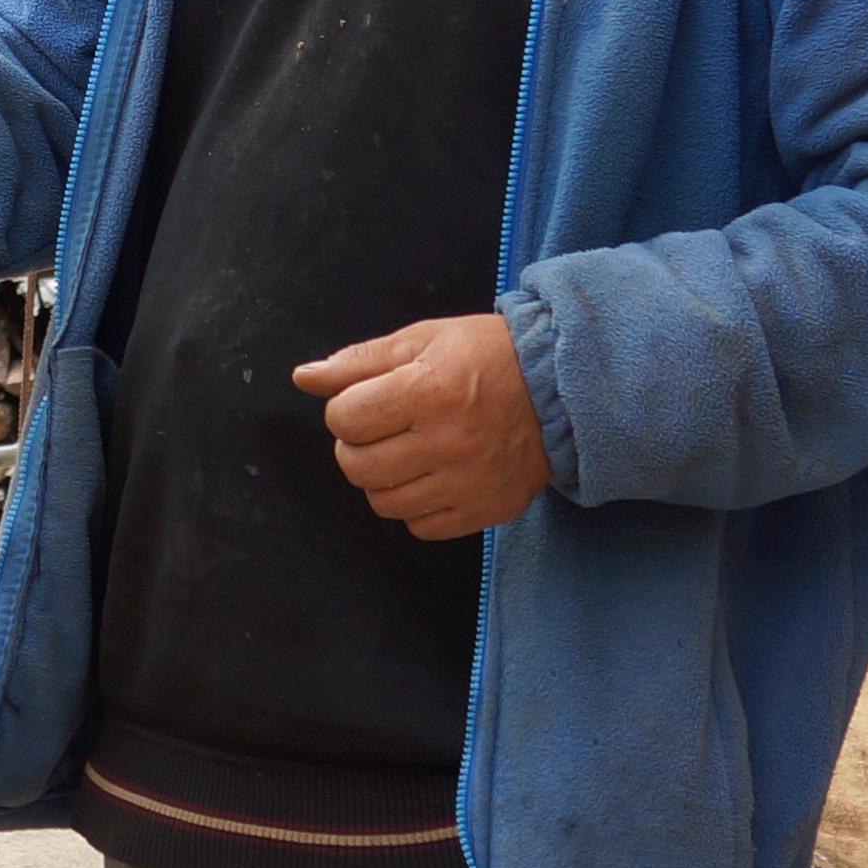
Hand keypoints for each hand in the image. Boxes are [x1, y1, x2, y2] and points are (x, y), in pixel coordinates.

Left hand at [297, 313, 549, 541]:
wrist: (564, 387)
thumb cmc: (488, 356)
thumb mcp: (424, 340)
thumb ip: (360, 362)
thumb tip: (303, 378)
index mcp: (428, 390)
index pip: (344, 420)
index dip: (347, 410)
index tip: (369, 401)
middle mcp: (446, 442)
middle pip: (357, 466)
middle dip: (357, 446)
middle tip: (384, 429)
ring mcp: (468, 482)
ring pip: (384, 502)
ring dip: (383, 478)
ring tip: (408, 453)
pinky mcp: (486, 510)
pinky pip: (421, 527)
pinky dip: (417, 506)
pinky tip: (433, 477)